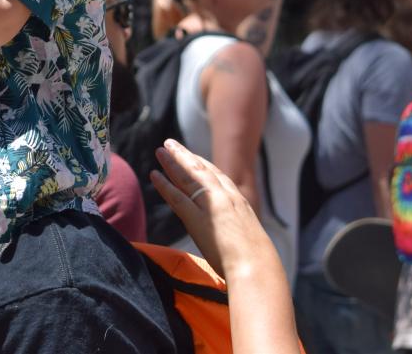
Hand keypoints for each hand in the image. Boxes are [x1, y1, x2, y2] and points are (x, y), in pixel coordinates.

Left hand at [150, 138, 271, 280]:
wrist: (257, 267)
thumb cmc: (258, 262)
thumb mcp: (251, 239)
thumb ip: (241, 234)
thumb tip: (237, 242)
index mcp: (240, 202)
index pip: (220, 177)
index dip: (204, 165)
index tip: (193, 156)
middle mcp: (226, 197)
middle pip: (202, 170)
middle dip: (186, 155)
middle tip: (171, 144)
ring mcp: (211, 205)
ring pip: (187, 177)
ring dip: (172, 162)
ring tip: (160, 151)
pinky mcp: (197, 217)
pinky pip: (177, 196)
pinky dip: (164, 185)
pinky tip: (154, 175)